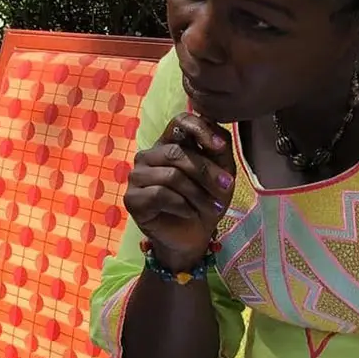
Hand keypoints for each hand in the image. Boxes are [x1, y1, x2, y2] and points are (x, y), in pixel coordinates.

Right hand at [125, 113, 234, 271]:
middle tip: (226, 187)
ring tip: (213, 207)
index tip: (219, 147)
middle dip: (206, 172)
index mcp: (169, 143)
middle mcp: (149, 155)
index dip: (199, 129)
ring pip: (171, 176)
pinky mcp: (132, 199)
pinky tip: (190, 213)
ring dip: (198, 194)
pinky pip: (160, 195)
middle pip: (177, 153)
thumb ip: (220, 148)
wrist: (194, 235)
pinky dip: (182, 206)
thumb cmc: (206, 200)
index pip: (179, 121)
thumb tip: (216, 135)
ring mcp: (137, 176)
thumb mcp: (222, 171)